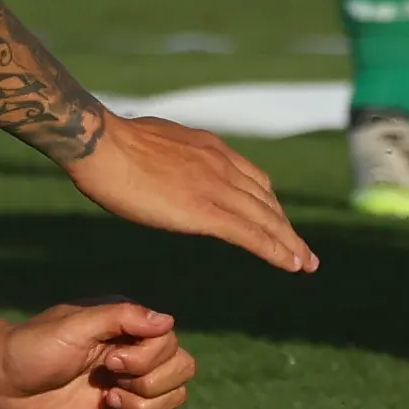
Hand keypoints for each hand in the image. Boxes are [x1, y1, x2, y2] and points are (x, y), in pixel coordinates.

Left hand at [0, 300, 196, 408]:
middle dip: (149, 384)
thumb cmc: (35, 346)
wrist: (3, 383)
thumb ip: (121, 318)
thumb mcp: (75, 325)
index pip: (171, 344)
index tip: (109, 361)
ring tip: (107, 401)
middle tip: (110, 381)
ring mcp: (129, 385)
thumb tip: (168, 320)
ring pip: (172, 401)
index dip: (147, 359)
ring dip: (142, 408)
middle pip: (182, 371)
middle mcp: (136, 354)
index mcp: (129, 327)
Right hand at [61, 109, 317, 273]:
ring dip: (290, 243)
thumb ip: (171, 159)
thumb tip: (166, 168)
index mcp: (209, 148)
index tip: (279, 220)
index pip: (253, 179)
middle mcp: (222, 164)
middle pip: (266, 200)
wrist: (103, 146)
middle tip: (302, 250)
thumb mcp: (154, 144)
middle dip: (285, 226)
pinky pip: (251, 234)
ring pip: (266, 219)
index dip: (269, 204)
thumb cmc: (113, 146)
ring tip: (305, 263)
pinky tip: (291, 265)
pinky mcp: (206, 211)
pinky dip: (276, 250)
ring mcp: (217, 186)